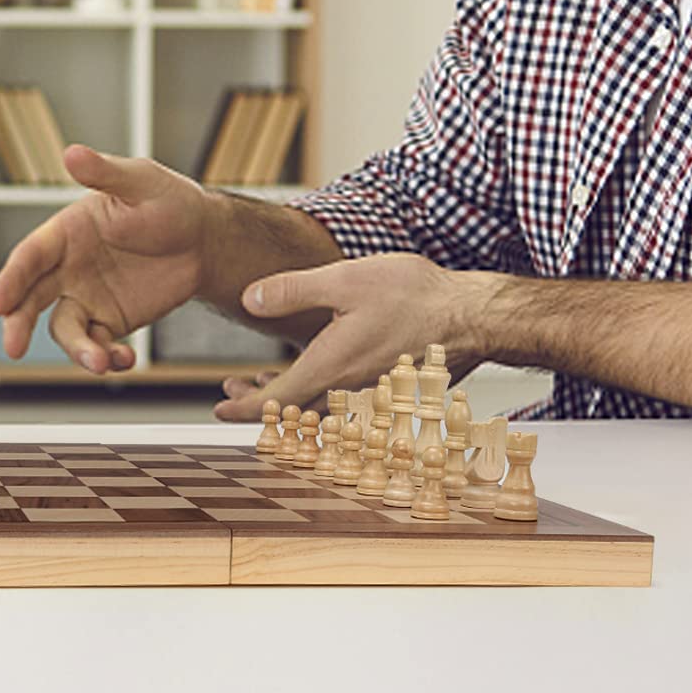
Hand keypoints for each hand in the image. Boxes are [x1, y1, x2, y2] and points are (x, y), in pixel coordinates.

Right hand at [0, 144, 212, 373]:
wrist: (203, 239)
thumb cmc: (169, 201)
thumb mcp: (139, 182)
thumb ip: (104, 173)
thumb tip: (71, 152)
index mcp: (67, 231)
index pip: (31, 255)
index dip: (12, 278)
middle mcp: (68, 267)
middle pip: (31, 297)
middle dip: (18, 322)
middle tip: (14, 347)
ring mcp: (87, 297)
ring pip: (66, 329)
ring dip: (78, 350)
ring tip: (102, 362)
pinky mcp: (110, 321)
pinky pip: (99, 344)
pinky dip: (108, 357)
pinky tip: (126, 360)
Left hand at [211, 254, 492, 420]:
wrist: (470, 315)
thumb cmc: (413, 295)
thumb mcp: (344, 280)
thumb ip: (293, 290)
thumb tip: (249, 299)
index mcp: (332, 366)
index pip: (278, 401)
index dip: (245, 408)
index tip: (220, 408)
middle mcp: (349, 390)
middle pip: (294, 412)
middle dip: (260, 405)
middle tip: (235, 390)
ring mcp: (370, 394)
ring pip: (319, 409)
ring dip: (288, 401)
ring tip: (264, 381)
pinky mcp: (387, 390)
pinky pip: (342, 405)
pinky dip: (318, 396)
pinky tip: (316, 374)